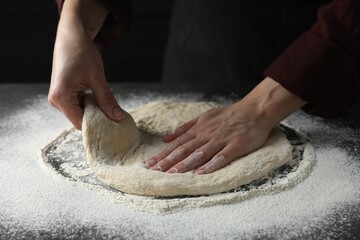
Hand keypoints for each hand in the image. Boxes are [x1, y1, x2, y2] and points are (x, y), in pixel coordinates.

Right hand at [48, 0, 124, 129]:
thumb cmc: (81, 52)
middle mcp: (56, 100)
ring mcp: (59, 97)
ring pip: (81, 112)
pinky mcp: (64, 93)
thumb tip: (119, 117)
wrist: (71, 36)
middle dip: (98, 117)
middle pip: (80, 119)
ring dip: (95, 109)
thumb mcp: (97, 78)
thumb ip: (107, 100)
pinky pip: (79, 105)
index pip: (80, 123)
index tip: (114, 125)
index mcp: (61, 97)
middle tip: (115, 114)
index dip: (98, 125)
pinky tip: (99, 97)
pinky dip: (91, 104)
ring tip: (107, 102)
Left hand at [146, 102, 271, 173]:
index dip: (163, 154)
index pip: (177, 143)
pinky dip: (212, 164)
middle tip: (155, 170)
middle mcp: (207, 135)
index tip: (150, 163)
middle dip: (169, 160)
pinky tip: (202, 173)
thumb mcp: (204, 117)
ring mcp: (221, 140)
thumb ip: (185, 128)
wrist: (254, 109)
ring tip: (172, 173)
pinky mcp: (236, 145)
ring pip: (200, 153)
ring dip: (185, 164)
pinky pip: (222, 156)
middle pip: (185, 149)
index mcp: (199, 129)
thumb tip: (166, 138)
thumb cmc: (229, 114)